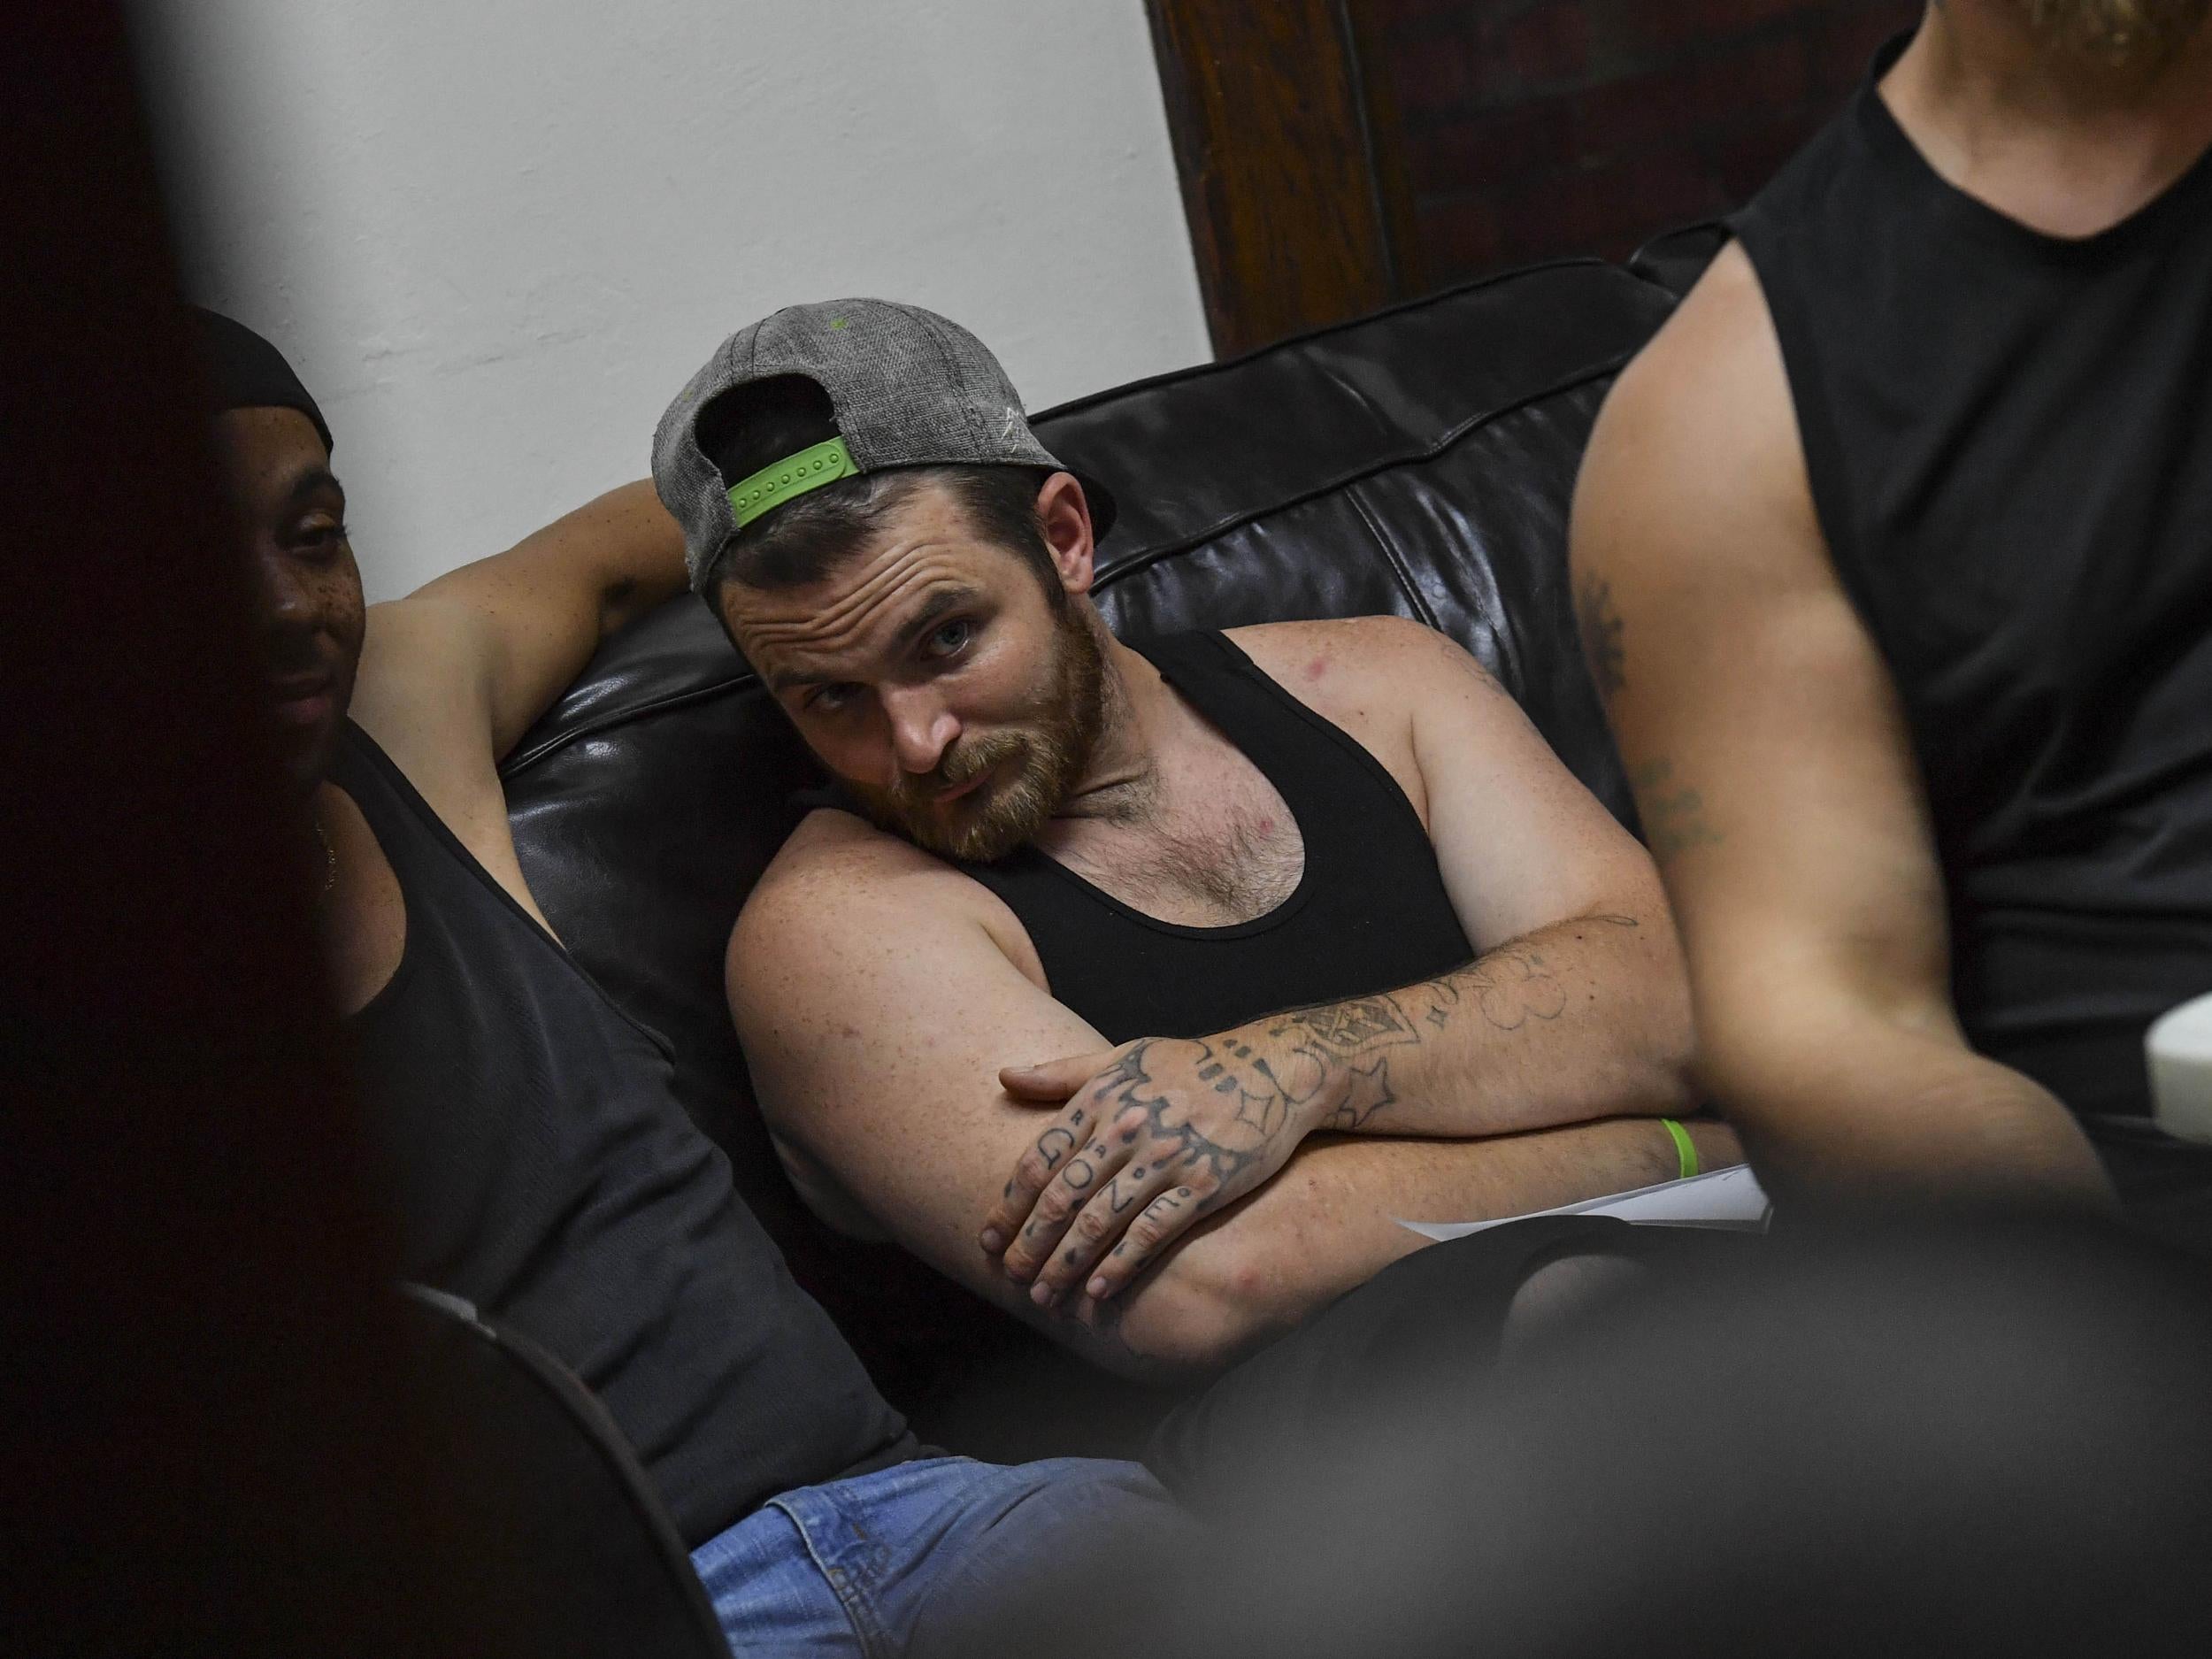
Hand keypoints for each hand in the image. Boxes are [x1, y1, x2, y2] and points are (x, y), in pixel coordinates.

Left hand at [978, 1030, 1336, 1308]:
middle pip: (1063, 1196)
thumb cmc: (1190, 1065)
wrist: (1272, 1071)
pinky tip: (1099, 1292)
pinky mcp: (1203, 1185)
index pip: (1040, 1159)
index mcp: (1102, 1098)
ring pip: (1101, 1222)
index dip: (1010, 1204)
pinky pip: (1152, 1234)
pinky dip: (1121, 1267)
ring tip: (1044, 1295)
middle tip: (1010, 1276)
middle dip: (1030, 1243)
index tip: (988, 1238)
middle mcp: (1128, 1128)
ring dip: (1067, 1265)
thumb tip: (1002, 1076)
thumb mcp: (1124, 1056)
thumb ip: (1061, 1071)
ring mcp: (1166, 1158)